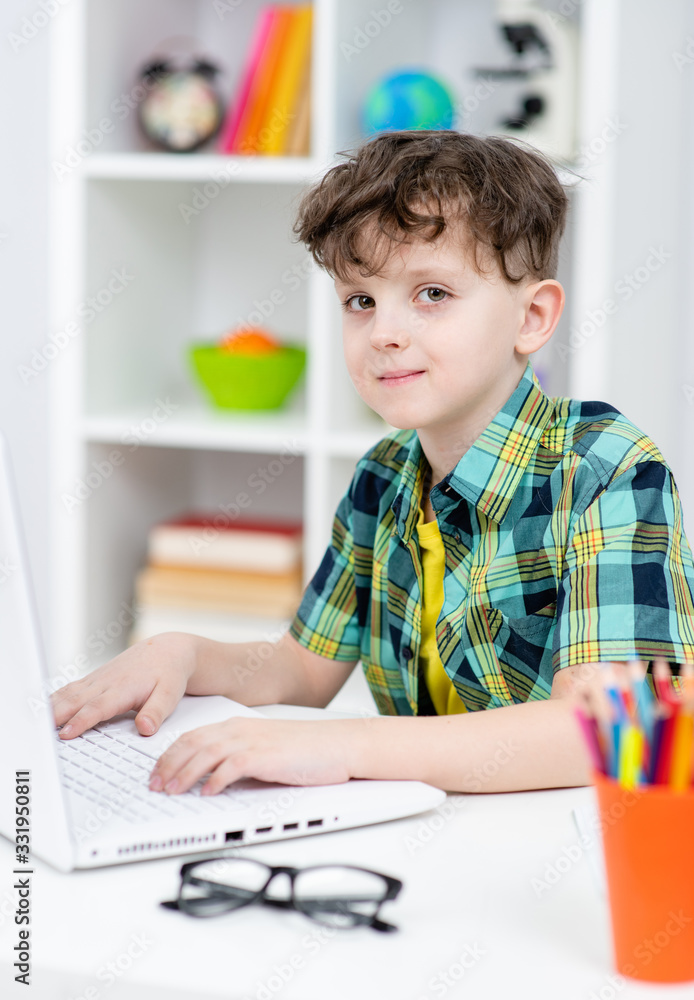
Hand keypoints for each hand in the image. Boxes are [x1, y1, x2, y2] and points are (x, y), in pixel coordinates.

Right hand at [51, 632, 197, 738]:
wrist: (168, 651)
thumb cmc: (168, 673)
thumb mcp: (170, 694)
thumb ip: (157, 712)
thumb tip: (145, 727)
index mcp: (123, 688)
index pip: (98, 707)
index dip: (81, 721)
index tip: (67, 733)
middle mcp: (106, 683)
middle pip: (76, 700)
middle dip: (56, 715)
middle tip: (40, 731)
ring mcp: (98, 680)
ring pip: (69, 693)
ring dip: (52, 707)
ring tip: (37, 722)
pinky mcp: (95, 679)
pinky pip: (71, 689)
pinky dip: (55, 698)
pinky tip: (45, 708)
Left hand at [148, 717, 357, 794]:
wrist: (338, 744)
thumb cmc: (306, 749)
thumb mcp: (264, 749)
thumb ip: (238, 758)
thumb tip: (212, 780)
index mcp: (237, 726)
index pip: (193, 736)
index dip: (169, 755)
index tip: (156, 772)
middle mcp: (240, 730)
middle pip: (192, 743)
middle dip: (167, 765)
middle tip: (153, 785)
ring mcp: (252, 741)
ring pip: (205, 754)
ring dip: (183, 774)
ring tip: (170, 790)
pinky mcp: (265, 756)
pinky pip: (231, 767)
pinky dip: (215, 780)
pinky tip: (206, 793)